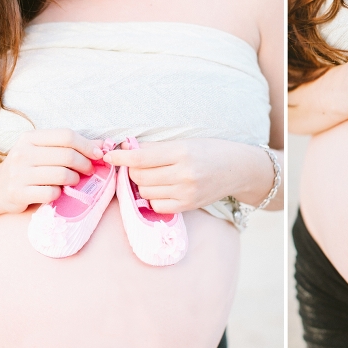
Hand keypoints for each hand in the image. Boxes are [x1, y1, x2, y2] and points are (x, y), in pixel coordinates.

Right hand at [0, 129, 103, 213]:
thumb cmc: (28, 167)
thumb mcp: (45, 150)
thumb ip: (72, 146)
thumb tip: (103, 144)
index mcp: (30, 138)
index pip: (66, 136)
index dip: (87, 145)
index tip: (98, 154)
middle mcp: (22, 153)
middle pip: (67, 156)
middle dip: (85, 164)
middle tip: (90, 171)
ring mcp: (18, 174)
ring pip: (62, 175)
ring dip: (75, 180)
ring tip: (74, 181)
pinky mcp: (18, 193)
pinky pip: (51, 194)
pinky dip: (59, 194)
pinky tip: (57, 192)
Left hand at [103, 138, 249, 214]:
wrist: (238, 169)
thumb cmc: (210, 151)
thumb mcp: (185, 142)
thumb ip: (156, 148)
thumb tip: (126, 149)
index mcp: (182, 153)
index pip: (141, 157)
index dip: (121, 156)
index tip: (109, 155)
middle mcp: (184, 174)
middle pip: (139, 176)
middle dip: (131, 169)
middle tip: (136, 163)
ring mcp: (186, 193)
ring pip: (144, 191)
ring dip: (141, 183)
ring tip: (151, 175)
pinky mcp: (188, 206)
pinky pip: (156, 205)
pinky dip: (152, 197)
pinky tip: (161, 188)